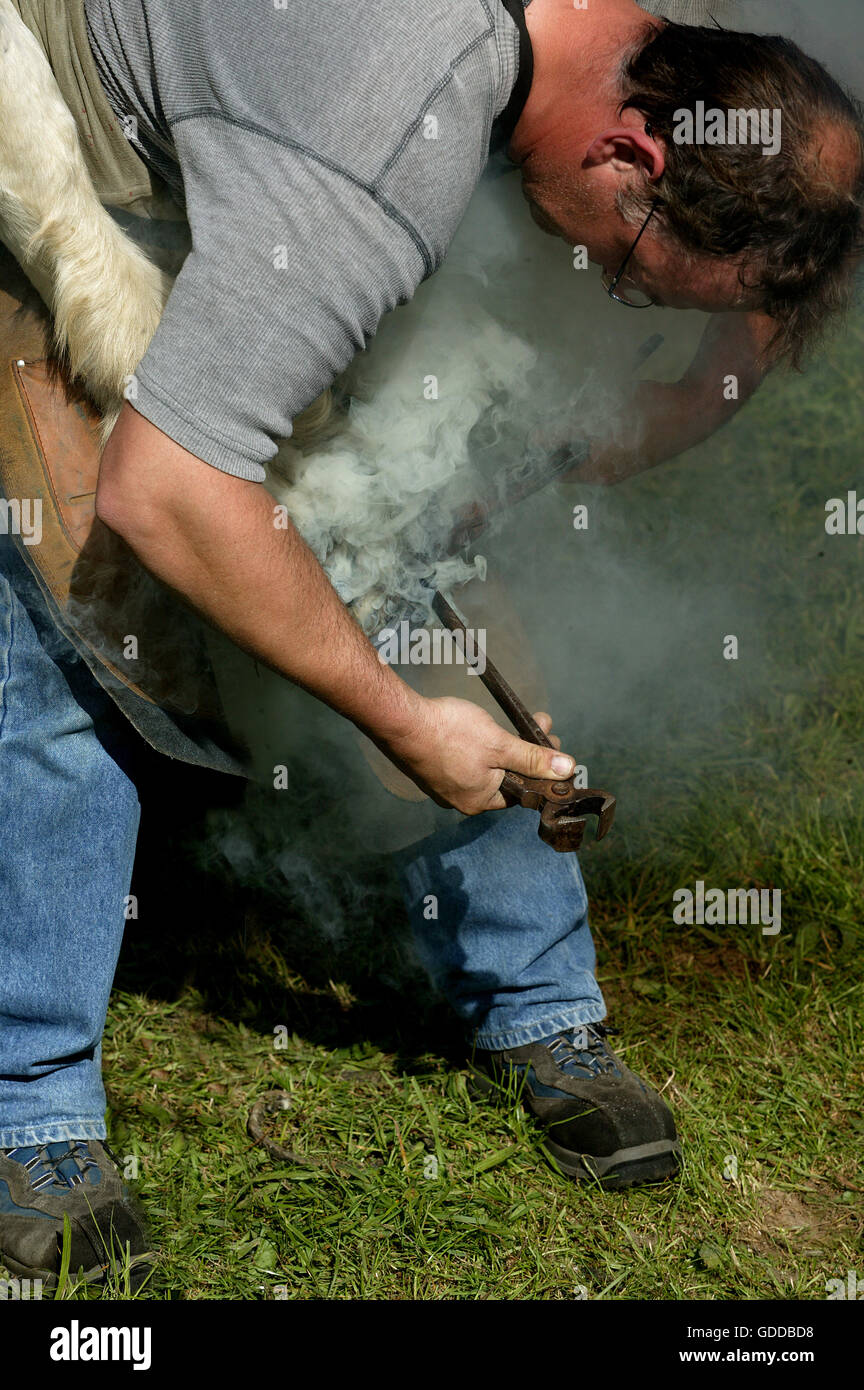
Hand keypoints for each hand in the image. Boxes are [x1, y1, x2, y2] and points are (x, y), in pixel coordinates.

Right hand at [382, 696, 572, 814]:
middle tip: (539, 725)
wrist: (401, 721)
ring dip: (504, 746)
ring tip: (513, 722)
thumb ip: (534, 759)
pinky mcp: (431, 769)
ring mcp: (443, 785)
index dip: (541, 768)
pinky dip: (479, 746)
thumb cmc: (449, 733)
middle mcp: (460, 800)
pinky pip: (464, 762)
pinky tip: (481, 728)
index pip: (521, 791)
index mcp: (479, 801)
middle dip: (525, 751)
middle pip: (505, 778)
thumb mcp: (500, 744)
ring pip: (485, 768)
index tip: (552, 744)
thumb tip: (567, 770)